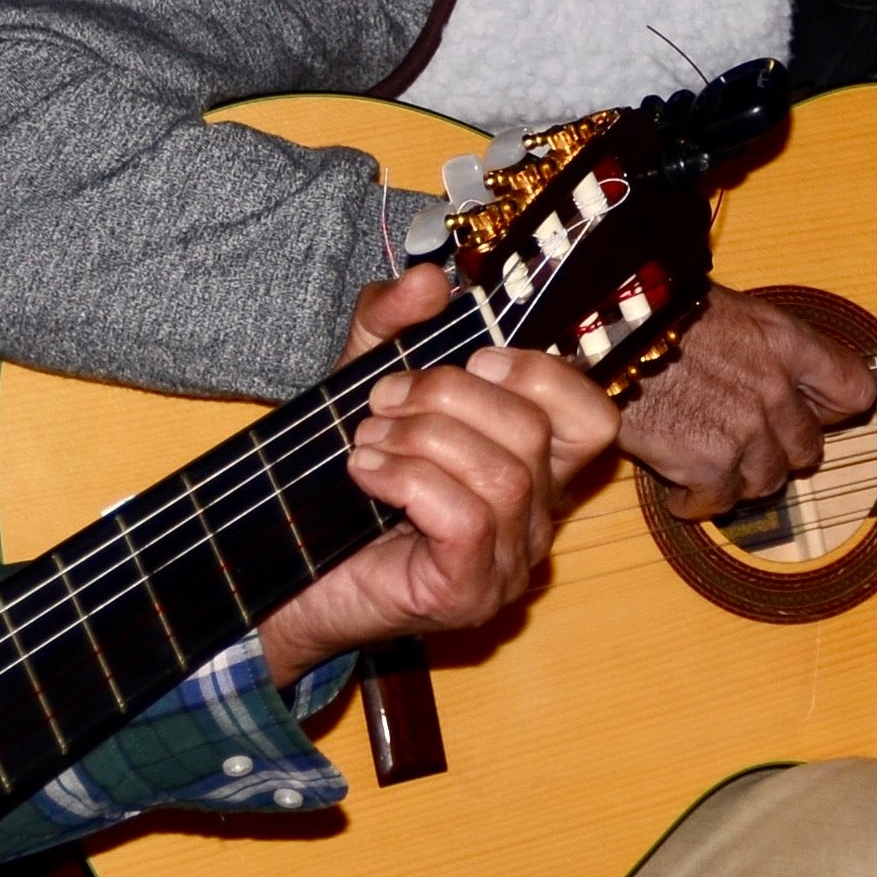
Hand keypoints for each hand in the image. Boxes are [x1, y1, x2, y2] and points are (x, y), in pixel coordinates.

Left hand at [257, 262, 615, 678]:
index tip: (473, 357)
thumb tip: (429, 280)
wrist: (283, 577)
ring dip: (421, 439)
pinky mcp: (468, 596)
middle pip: (534, 433)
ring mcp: (507, 567)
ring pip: (504, 478)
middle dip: (448, 396)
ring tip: (365, 440)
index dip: (542, 374)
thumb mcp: (361, 381)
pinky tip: (364, 474)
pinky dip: (409, 481)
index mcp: (529, 468)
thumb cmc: (339, 485)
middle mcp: (534, 521)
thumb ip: (391, 324)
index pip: (593, 419)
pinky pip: (466, 520)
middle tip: (380, 400)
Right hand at [613, 285, 876, 516]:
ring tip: (706, 463)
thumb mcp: (731, 312)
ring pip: (767, 482)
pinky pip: (720, 503)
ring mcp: (746, 432)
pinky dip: (697, 502)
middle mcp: (776, 390)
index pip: (853, 390)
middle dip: (779, 451)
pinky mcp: (709, 466)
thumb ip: (768, 350)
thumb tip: (781, 377)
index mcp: (787, 344)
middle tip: (744, 444)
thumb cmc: (658, 314)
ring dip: (738, 479)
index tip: (813, 414)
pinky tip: (679, 487)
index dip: (832, 409)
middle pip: (808, 449)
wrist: (605, 334)